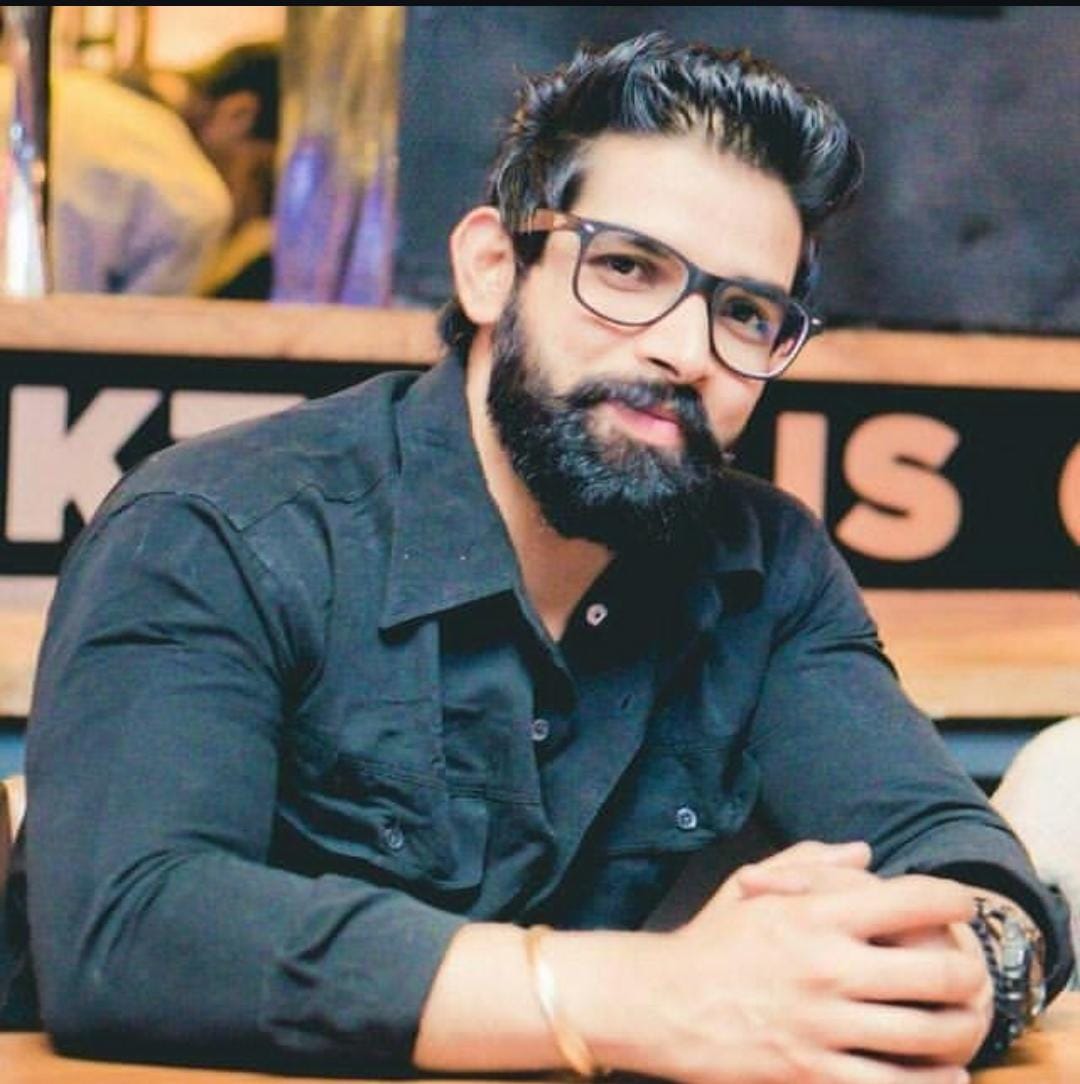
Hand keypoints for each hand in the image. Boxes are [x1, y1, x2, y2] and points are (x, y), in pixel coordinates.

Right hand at [622, 864, 985, 1083]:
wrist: (659, 1002)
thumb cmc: (709, 939)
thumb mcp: (750, 884)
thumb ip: (810, 862)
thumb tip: (864, 851)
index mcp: (814, 914)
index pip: (914, 899)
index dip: (955, 900)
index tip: (961, 906)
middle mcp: (827, 966)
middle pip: (941, 972)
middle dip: (971, 974)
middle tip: (971, 974)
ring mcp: (822, 1025)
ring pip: (929, 1036)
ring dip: (961, 1032)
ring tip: (964, 1024)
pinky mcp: (810, 1075)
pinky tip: (942, 1077)